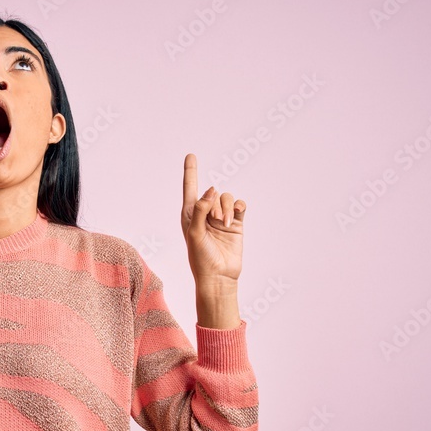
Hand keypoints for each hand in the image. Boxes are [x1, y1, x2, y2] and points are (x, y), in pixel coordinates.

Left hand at [180, 153, 245, 285]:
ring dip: (227, 208)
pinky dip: (238, 208)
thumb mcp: (194, 233)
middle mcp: (205, 213)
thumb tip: (212, 189)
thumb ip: (200, 209)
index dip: (191, 171)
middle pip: (213, 192)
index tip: (191, 155)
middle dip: (215, 204)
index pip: (190, 188)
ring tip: (224, 224)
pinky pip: (240, 205)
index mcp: (190, 214)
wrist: (218, 276)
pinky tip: (235, 218)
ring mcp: (222, 218)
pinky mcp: (236, 223)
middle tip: (214, 221)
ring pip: (227, 197)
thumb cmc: (200, 257)